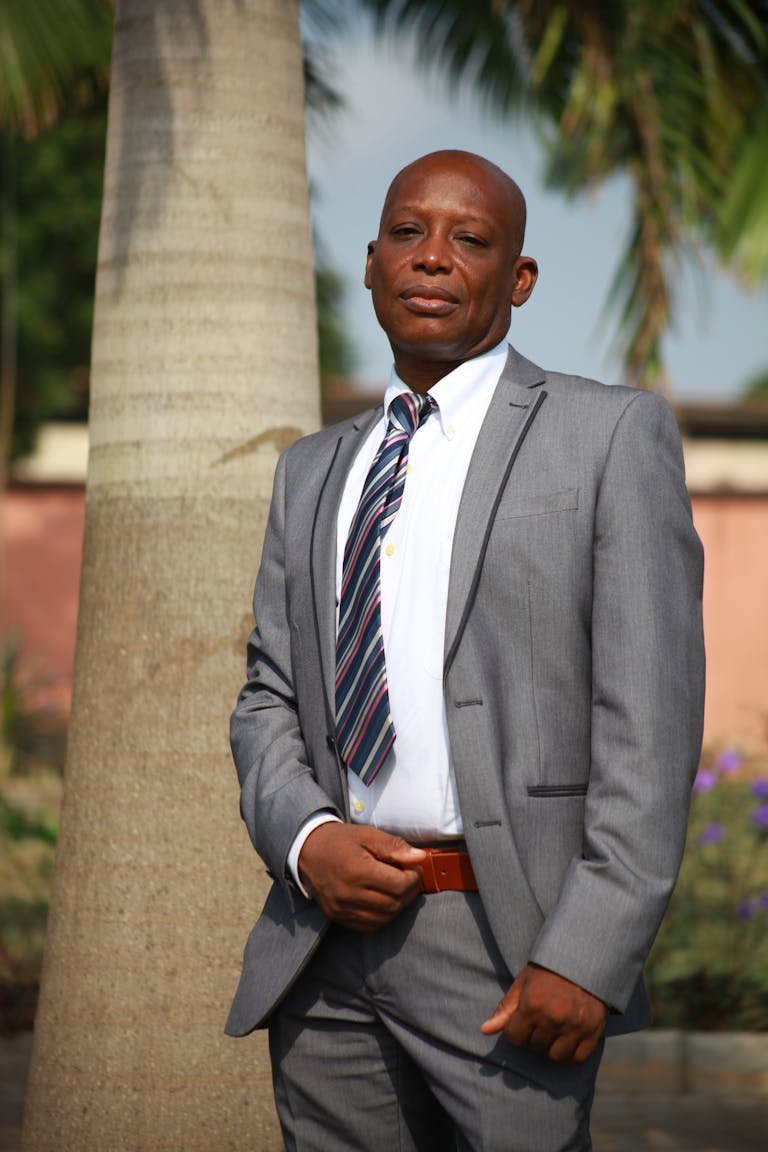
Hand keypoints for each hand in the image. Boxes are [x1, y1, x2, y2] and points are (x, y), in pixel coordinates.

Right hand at [297, 823, 426, 931]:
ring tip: (398, 888)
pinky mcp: (338, 917)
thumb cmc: (339, 840)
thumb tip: (419, 857)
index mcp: (357, 870)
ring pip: (384, 918)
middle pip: (394, 904)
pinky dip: (383, 916)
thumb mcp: (367, 834)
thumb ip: (394, 847)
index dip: (414, 878)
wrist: (307, 851)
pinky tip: (384, 900)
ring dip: (398, 905)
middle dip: (410, 892)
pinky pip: (370, 925)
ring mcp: (342, 909)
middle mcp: (349, 894)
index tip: (415, 868)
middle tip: (411, 878)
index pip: (398, 885)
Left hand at [480, 963, 606, 1063]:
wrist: (583, 960)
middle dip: (533, 1038)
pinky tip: (567, 1041)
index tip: (522, 1021)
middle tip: (540, 1022)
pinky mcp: (593, 1031)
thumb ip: (505, 1009)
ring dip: (551, 1048)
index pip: (515, 1038)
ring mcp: (575, 1026)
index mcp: (532, 1005)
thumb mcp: (522, 983)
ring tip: (553, 1032)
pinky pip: (577, 1059)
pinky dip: (571, 1055)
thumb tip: (484, 1030)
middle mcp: (554, 1018)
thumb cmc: (547, 972)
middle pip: (534, 1047)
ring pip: (555, 1057)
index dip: (516, 1031)